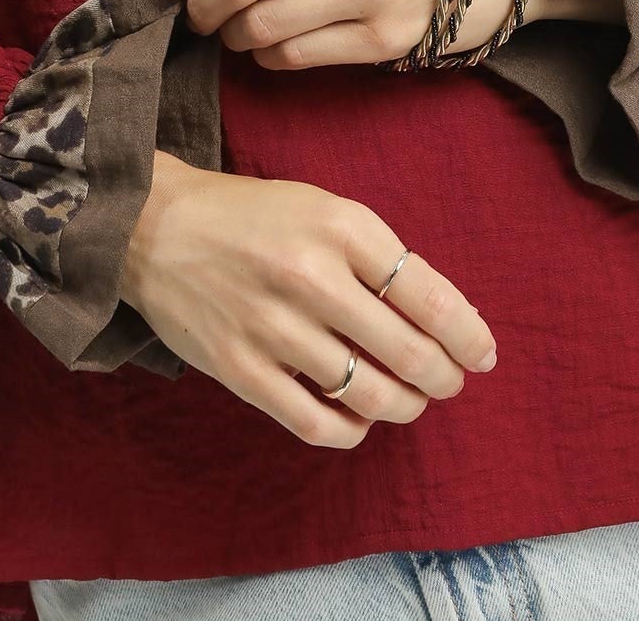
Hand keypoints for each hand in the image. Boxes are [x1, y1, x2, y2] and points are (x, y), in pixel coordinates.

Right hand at [120, 152, 497, 445]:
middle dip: (444, 376)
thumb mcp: (324, 208)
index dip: (468, 335)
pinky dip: (352, 431)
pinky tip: (361, 419)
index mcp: (340, 226)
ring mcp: (273, 328)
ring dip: (405, 406)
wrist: (154, 227)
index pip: (428, 295)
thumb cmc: (253, 216)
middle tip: (450, 380)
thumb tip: (443, 318)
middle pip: (408, 352)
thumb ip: (378, 257)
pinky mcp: (240, 370)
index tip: (483, 354)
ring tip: (411, 400)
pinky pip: (317, 424)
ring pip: (369, 395)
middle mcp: (310, 276)